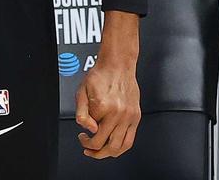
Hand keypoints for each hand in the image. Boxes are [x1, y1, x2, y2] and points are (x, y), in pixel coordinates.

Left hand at [75, 11, 140, 158]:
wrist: (118, 65)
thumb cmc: (99, 76)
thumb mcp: (81, 92)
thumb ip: (82, 113)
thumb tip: (88, 129)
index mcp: (104, 106)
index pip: (92, 133)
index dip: (84, 137)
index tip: (82, 136)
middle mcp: (118, 113)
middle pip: (106, 145)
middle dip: (94, 151)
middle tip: (87, 148)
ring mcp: (129, 116)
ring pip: (120, 147)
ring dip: (107, 153)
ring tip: (99, 152)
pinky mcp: (136, 117)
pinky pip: (130, 140)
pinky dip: (121, 148)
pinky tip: (113, 147)